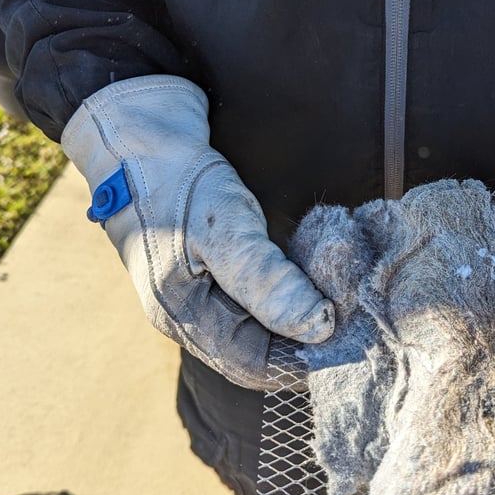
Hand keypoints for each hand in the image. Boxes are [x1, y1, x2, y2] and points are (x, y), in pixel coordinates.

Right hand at [62, 75, 333, 386]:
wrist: (137, 130)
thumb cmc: (177, 178)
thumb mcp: (225, 226)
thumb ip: (267, 282)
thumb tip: (319, 329)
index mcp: (180, 315)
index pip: (253, 364)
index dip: (304, 360)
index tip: (353, 339)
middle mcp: (186, 314)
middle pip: (255, 351)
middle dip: (304, 342)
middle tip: (356, 322)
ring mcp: (194, 292)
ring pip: (256, 327)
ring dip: (297, 319)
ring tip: (342, 303)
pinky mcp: (207, 268)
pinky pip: (251, 301)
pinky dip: (284, 296)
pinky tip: (313, 282)